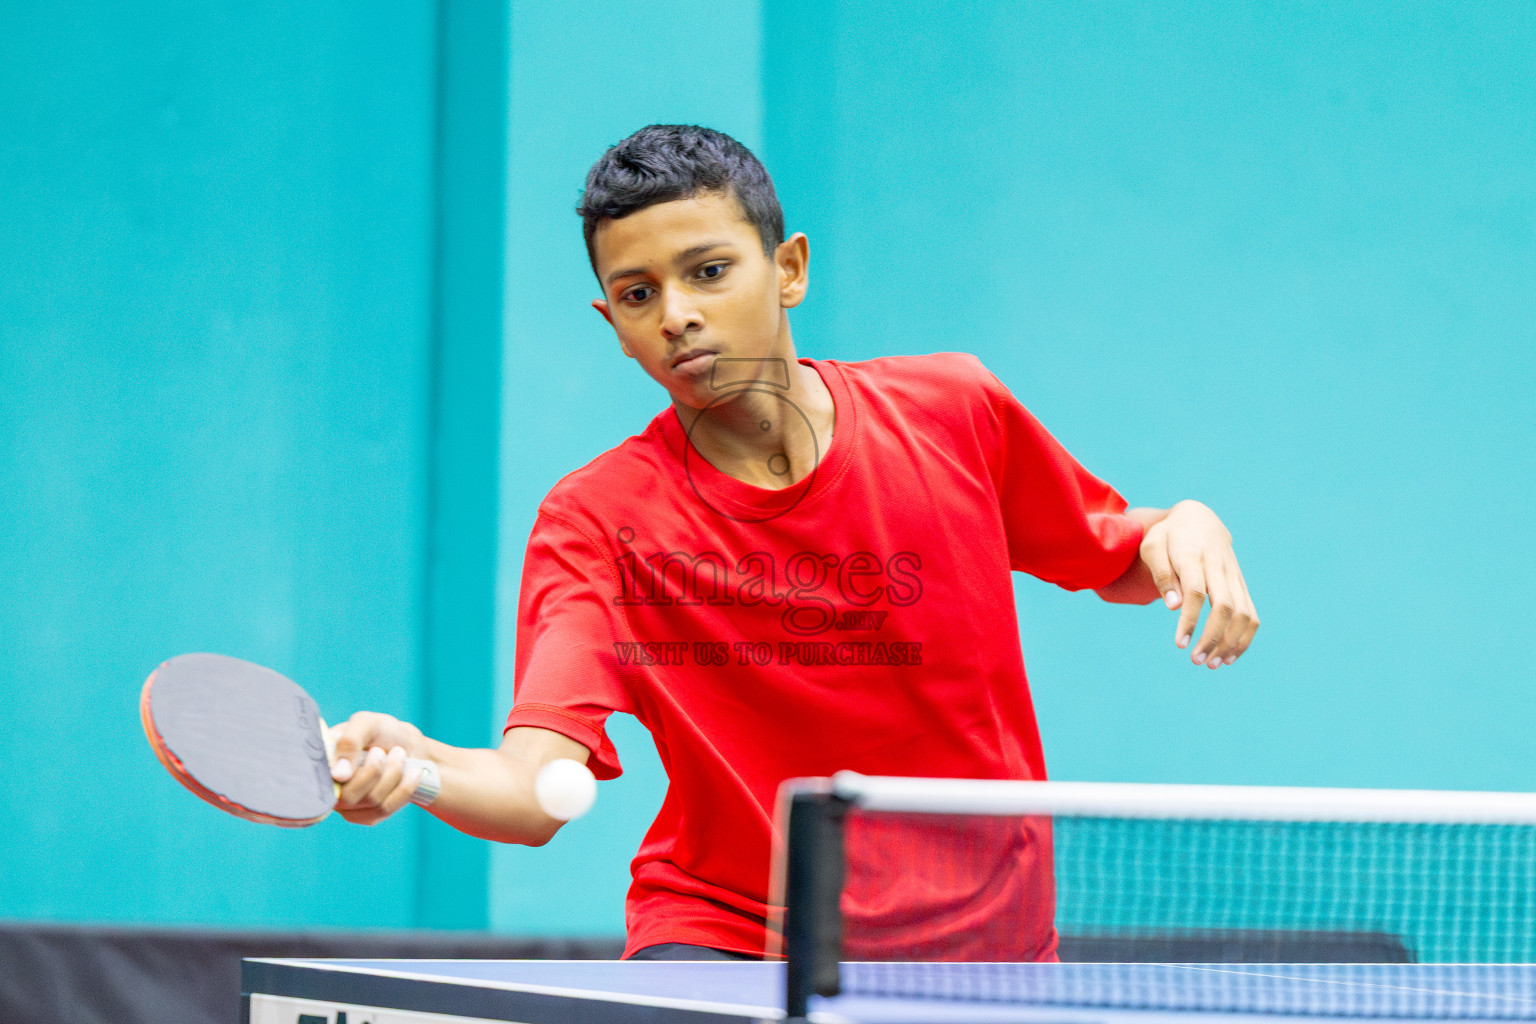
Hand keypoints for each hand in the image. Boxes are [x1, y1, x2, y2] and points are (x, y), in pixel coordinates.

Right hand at [330, 711, 427, 824]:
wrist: (407, 747)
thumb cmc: (382, 732)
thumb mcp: (366, 723)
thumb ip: (349, 741)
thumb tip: (338, 775)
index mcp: (320, 764)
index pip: (317, 782)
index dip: (341, 774)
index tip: (374, 753)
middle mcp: (328, 788)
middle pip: (347, 796)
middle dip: (375, 770)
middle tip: (383, 751)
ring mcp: (346, 805)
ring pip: (371, 802)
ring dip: (392, 775)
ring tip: (399, 754)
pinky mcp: (367, 815)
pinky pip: (384, 809)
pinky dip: (403, 789)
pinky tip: (412, 774)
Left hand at [1139, 500, 1258, 669]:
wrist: (1198, 519)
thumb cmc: (1169, 536)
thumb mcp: (1153, 546)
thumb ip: (1162, 574)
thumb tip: (1174, 606)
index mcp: (1193, 556)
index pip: (1195, 592)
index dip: (1189, 620)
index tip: (1180, 644)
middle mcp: (1218, 567)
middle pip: (1224, 606)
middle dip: (1213, 637)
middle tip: (1197, 660)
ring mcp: (1234, 576)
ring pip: (1243, 613)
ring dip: (1231, 642)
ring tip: (1213, 664)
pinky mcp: (1241, 584)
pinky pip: (1252, 613)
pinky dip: (1245, 637)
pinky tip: (1231, 656)